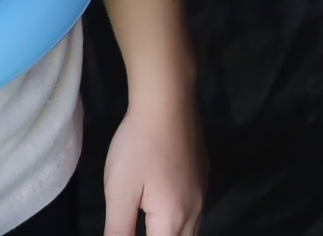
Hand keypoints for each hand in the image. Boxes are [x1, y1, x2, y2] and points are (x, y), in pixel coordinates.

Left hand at [101, 83, 205, 235]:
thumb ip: (119, 231)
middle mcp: (195, 210)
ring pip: (192, 230)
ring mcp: (203, 192)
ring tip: (151, 227)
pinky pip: (196, 212)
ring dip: (172, 235)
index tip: (128, 229)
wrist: (168, 100)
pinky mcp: (202, 176)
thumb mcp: (120, 192)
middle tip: (138, 227)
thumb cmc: (139, 146)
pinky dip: (181, 222)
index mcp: (173, 219)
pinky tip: (165, 211)